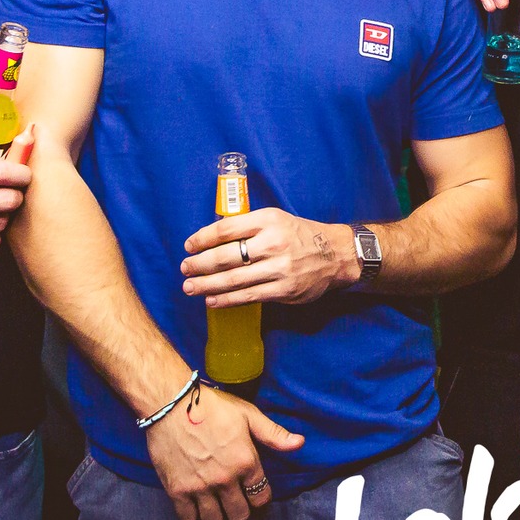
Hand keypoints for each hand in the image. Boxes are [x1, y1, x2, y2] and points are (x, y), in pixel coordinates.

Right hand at [146, 383, 302, 519]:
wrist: (170, 403)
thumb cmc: (211, 406)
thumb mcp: (248, 415)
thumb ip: (273, 433)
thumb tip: (299, 443)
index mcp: (246, 462)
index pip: (261, 498)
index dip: (261, 503)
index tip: (256, 501)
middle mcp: (225, 479)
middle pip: (239, 516)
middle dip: (242, 517)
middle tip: (238, 512)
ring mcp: (200, 487)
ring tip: (219, 513)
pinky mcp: (177, 490)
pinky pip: (188, 519)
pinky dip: (193, 518)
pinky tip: (196, 508)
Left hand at [181, 208, 358, 307]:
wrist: (335, 254)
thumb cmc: (299, 235)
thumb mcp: (276, 219)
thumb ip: (249, 227)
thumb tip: (212, 240)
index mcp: (268, 220)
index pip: (227, 228)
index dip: (203, 238)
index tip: (189, 245)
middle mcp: (273, 243)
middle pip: (226, 256)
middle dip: (200, 264)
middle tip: (184, 268)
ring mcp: (279, 268)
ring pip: (235, 279)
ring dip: (207, 285)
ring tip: (190, 287)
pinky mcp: (284, 290)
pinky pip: (249, 296)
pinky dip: (227, 299)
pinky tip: (212, 300)